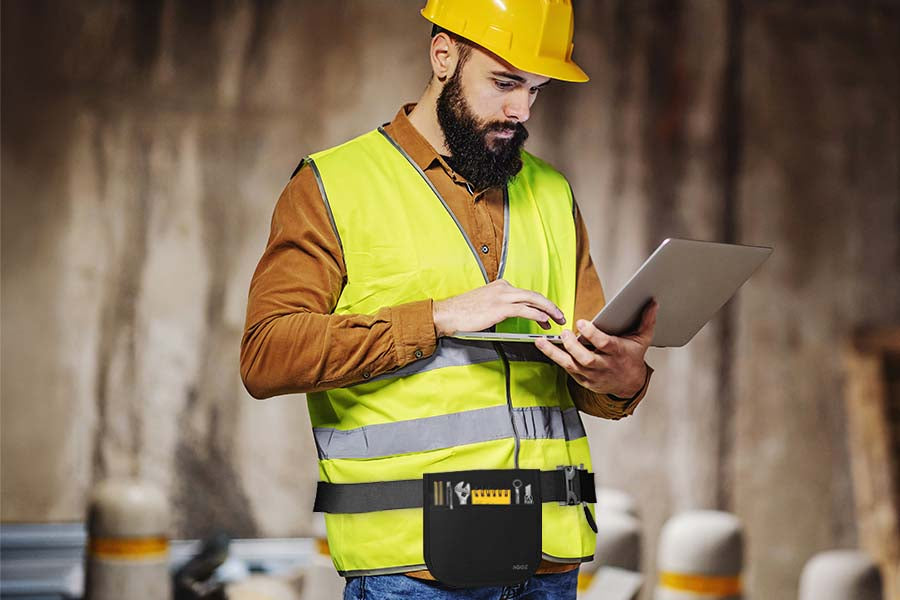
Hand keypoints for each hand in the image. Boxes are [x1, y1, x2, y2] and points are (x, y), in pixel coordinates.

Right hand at [433, 279, 565, 336]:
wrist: (447, 314)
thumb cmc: (462, 313)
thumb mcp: (483, 304)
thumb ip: (498, 307)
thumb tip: (510, 316)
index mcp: (500, 286)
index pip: (526, 294)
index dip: (540, 303)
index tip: (548, 313)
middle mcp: (503, 288)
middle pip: (534, 295)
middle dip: (550, 305)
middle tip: (560, 315)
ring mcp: (502, 296)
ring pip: (533, 300)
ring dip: (549, 310)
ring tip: (557, 320)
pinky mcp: (500, 307)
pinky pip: (525, 310)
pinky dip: (538, 315)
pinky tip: (545, 321)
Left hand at [535, 300, 657, 396]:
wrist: (629, 384)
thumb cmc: (632, 357)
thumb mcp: (642, 339)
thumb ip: (646, 320)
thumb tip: (653, 302)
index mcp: (618, 353)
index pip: (605, 344)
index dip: (593, 334)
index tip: (582, 323)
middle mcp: (604, 366)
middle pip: (587, 359)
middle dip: (573, 346)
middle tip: (564, 333)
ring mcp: (592, 375)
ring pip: (572, 365)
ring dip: (555, 353)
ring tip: (542, 341)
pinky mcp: (583, 380)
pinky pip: (567, 370)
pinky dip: (555, 359)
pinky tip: (544, 347)